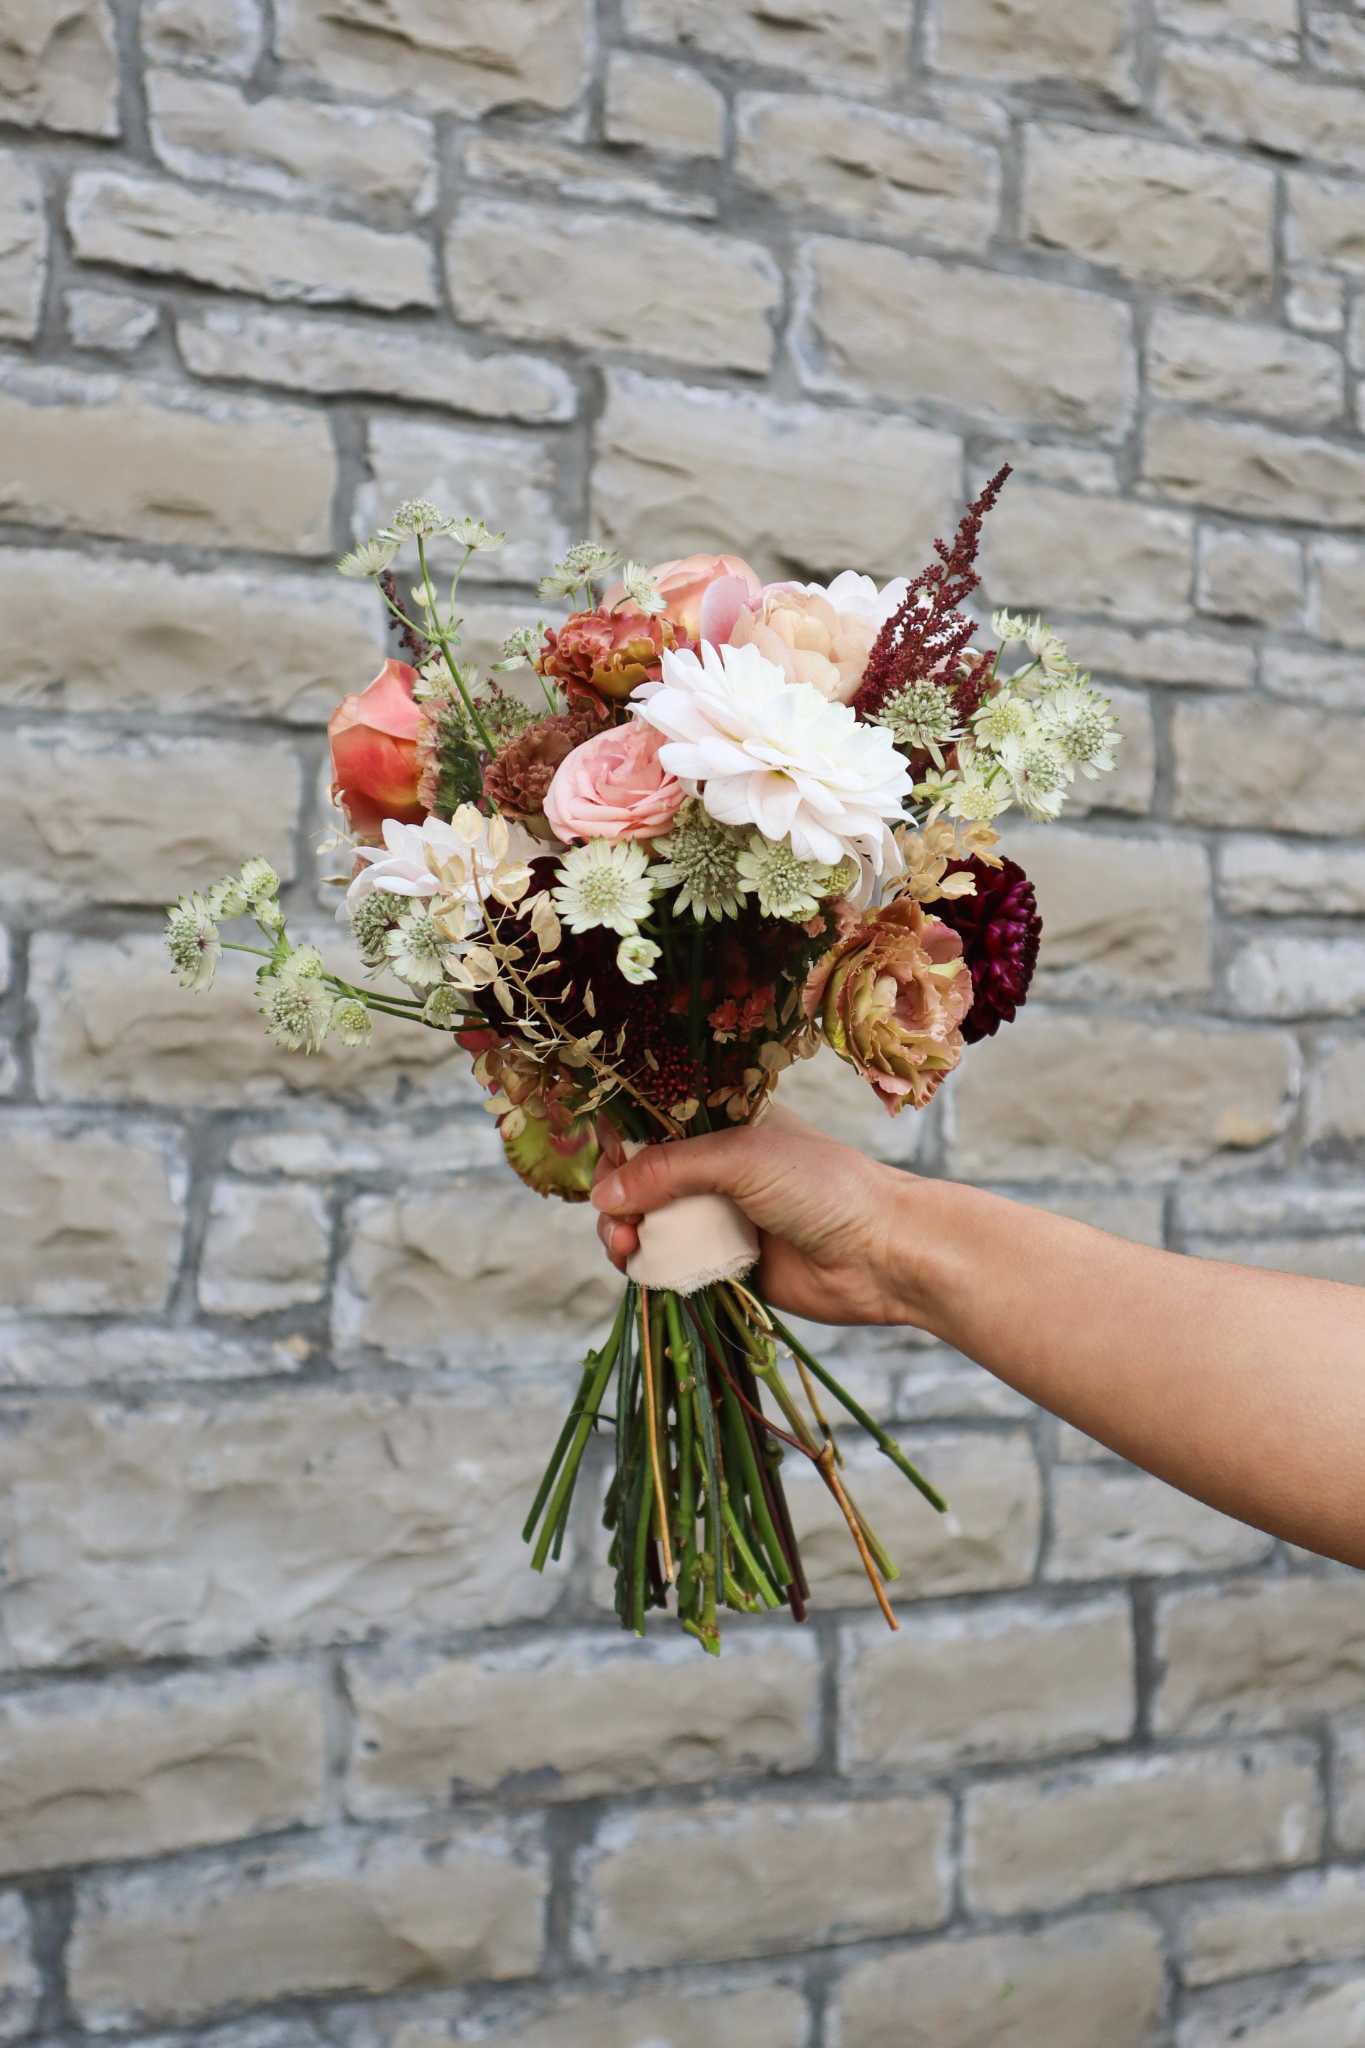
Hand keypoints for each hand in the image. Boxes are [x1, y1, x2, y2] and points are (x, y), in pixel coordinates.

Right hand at [591, 1106, 919, 1326]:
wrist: (883, 1254)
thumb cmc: (824, 1187)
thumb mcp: (741, 1158)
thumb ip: (669, 1169)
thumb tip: (602, 1194)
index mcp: (725, 1125)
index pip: (654, 1128)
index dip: (621, 1147)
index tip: (602, 1169)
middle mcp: (719, 1170)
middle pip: (643, 1182)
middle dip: (617, 1201)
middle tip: (616, 1225)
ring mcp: (722, 1219)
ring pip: (653, 1227)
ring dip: (626, 1237)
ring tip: (626, 1251)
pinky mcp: (727, 1266)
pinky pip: (675, 1266)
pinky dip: (650, 1270)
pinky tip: (642, 1272)